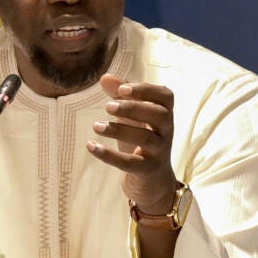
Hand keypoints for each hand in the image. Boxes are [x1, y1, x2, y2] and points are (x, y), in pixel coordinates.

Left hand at [86, 74, 178, 212]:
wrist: (152, 180)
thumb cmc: (141, 141)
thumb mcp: (132, 117)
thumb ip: (121, 96)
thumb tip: (105, 77)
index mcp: (165, 114)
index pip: (165, 96)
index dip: (146, 89)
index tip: (123, 88)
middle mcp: (166, 132)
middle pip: (159, 115)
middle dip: (134, 108)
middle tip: (108, 106)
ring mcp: (159, 152)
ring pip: (145, 139)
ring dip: (119, 130)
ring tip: (96, 126)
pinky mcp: (147, 170)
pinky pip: (130, 163)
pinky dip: (109, 155)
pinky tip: (91, 146)